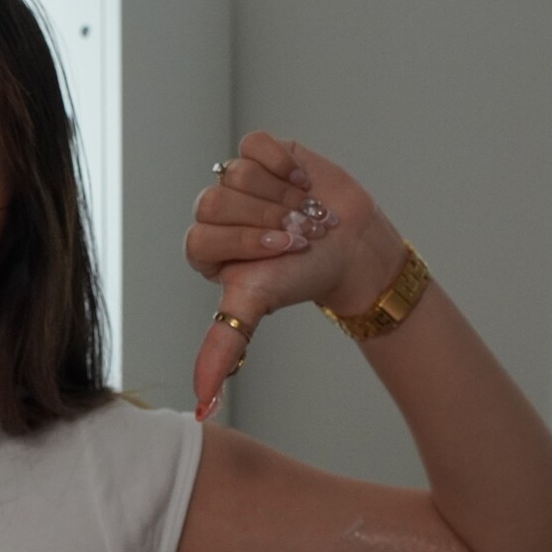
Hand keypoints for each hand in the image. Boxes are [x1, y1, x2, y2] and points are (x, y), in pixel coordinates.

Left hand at [184, 131, 406, 415]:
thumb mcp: (257, 307)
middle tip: (295, 234)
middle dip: (267, 219)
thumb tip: (200, 406)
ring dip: (280, 195)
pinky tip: (300, 182)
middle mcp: (213, 213)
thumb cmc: (302, 278)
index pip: (202, 234)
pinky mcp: (258, 153)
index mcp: (202, 248)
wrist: (352, 248)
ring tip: (301, 211)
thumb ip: (223, 347)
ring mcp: (234, 181)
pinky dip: (282, 163)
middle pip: (216, 201)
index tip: (283, 250)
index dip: (247, 240)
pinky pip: (255, 145)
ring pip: (236, 172)